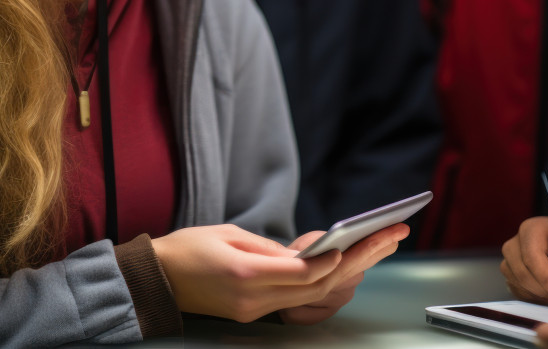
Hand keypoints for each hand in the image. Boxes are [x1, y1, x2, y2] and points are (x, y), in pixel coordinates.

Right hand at [152, 223, 400, 323]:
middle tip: (389, 238)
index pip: (303, 272)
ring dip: (346, 273)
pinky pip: (296, 300)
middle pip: (317, 286)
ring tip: (376, 249)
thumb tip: (305, 253)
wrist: (158, 279)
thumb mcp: (228, 233)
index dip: (333, 259)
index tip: (357, 241)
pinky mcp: (253, 313)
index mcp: (246, 275)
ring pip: (312, 296)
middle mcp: (255, 299)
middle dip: (358, 261)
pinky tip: (341, 265)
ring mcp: (255, 310)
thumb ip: (268, 246)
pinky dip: (321, 282)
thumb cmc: (187, 249)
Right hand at [500, 213, 547, 304]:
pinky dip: (535, 298)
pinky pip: (517, 291)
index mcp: (534, 228)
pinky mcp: (515, 274)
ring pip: (517, 282)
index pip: (532, 256)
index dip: (547, 277)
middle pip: (521, 271)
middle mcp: (519, 242)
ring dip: (540, 294)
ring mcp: (514, 258)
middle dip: (545, 289)